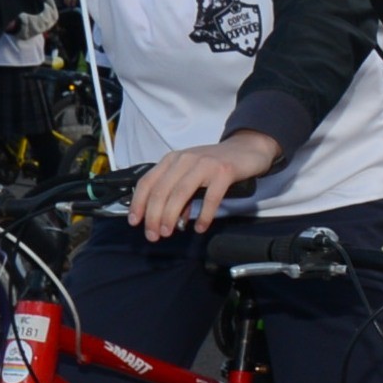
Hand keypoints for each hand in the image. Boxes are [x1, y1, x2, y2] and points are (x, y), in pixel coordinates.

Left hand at [129, 133, 283, 240]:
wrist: (247, 148)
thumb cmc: (216, 164)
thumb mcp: (191, 174)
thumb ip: (179, 194)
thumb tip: (171, 221)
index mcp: (172, 159)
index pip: (147, 182)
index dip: (138, 203)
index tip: (135, 222)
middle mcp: (185, 159)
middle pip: (161, 191)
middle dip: (153, 216)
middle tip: (153, 235)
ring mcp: (204, 164)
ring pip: (180, 193)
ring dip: (171, 216)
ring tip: (169, 232)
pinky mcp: (224, 172)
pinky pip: (211, 198)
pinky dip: (204, 215)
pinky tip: (200, 227)